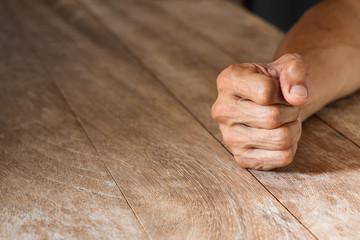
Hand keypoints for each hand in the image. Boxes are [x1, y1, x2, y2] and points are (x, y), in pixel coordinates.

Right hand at [211, 53, 310, 169]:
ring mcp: (229, 137)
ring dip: (294, 128)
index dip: (286, 91)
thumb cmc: (278, 81)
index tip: (282, 89)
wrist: (271, 102)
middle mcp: (222, 110)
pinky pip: (282, 157)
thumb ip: (296, 70)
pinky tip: (279, 135)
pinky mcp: (241, 157)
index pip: (266, 91)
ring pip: (281, 139)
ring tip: (285, 120)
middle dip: (291, 111)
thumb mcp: (289, 65)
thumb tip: (298, 98)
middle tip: (287, 106)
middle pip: (273, 117)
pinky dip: (291, 146)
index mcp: (227, 81)